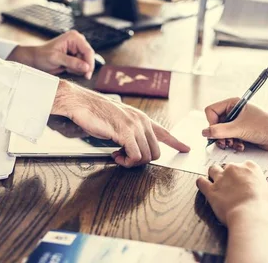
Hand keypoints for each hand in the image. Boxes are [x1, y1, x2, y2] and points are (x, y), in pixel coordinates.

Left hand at [7, 30, 94, 78]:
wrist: (35, 59)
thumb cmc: (42, 56)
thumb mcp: (56, 59)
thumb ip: (72, 62)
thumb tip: (86, 67)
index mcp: (74, 37)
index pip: (88, 51)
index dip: (90, 63)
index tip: (87, 74)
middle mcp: (77, 41)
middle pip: (89, 57)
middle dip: (82, 66)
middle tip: (70, 70)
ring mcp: (77, 48)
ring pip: (86, 62)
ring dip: (78, 68)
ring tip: (66, 67)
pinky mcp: (75, 55)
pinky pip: (82, 65)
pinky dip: (76, 69)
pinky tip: (67, 68)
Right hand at [52, 81, 189, 166]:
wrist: (81, 103)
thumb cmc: (95, 114)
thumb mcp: (118, 122)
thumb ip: (129, 133)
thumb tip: (133, 149)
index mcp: (141, 118)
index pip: (164, 132)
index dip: (176, 142)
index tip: (186, 148)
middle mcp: (142, 121)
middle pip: (156, 152)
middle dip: (141, 161)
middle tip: (124, 158)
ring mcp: (135, 126)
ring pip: (146, 156)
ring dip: (131, 162)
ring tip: (118, 156)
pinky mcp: (125, 132)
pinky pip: (135, 156)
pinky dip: (126, 161)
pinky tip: (116, 155)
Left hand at [196, 161, 267, 225]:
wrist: (250, 215)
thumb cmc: (263, 206)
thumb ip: (265, 186)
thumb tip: (264, 186)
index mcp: (250, 167)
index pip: (245, 165)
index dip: (243, 173)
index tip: (244, 180)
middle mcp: (234, 169)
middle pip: (228, 166)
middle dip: (229, 174)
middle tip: (231, 184)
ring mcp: (221, 178)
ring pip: (213, 169)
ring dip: (214, 174)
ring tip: (216, 182)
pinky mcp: (211, 190)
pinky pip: (201, 181)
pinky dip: (201, 183)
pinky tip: (203, 185)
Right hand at [202, 98, 267, 151]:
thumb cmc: (265, 127)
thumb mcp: (239, 129)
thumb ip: (219, 131)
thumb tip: (204, 132)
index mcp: (232, 104)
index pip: (211, 111)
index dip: (211, 123)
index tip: (217, 132)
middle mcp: (234, 111)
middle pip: (215, 123)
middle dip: (220, 135)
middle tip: (225, 142)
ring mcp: (238, 122)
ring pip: (221, 132)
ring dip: (226, 141)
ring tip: (235, 144)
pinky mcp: (242, 131)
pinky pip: (229, 138)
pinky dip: (233, 143)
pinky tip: (241, 146)